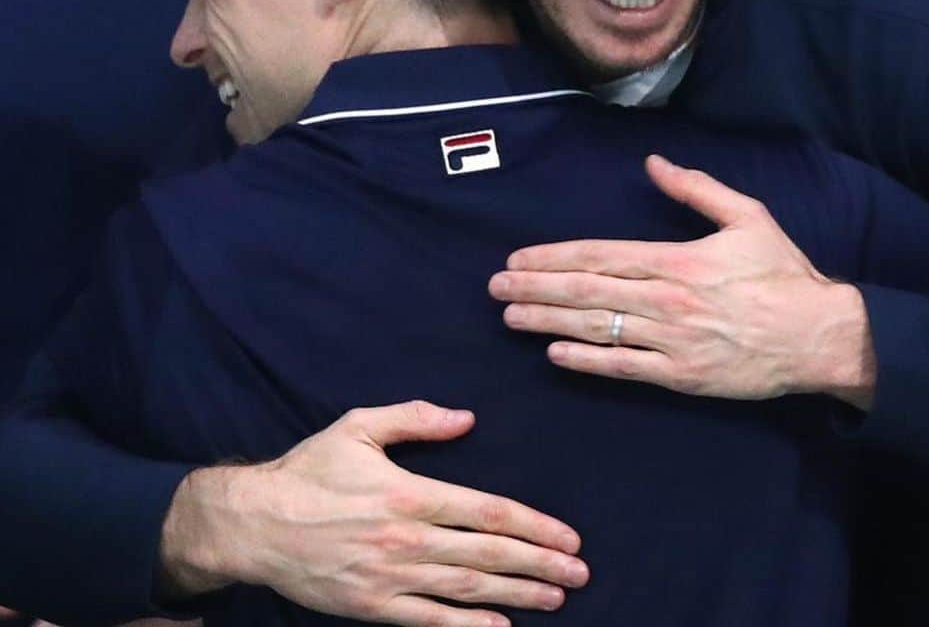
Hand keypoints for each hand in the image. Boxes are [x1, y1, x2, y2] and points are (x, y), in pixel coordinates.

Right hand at [160, 402, 588, 626]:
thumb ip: (416, 419)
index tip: (567, 536)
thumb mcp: (359, 427)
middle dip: (539, 564)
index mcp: (409, 494)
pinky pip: (429, 622)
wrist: (253, 524)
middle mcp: (407, 540)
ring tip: (556, 597)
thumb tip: (467, 419)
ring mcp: (390, 579)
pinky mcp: (371, 608)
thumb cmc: (309, 470)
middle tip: (579, 572)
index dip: (533, 526)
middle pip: (487, 554)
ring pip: (467, 589)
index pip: (487, 512)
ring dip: (517, 594)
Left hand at [491, 155, 874, 407]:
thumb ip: (696, 188)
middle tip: (496, 286)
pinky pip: (623, 367)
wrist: (820, 335)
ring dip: (547, 320)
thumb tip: (653, 164)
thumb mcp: (746, 216)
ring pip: (596, 328)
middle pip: (586, 291)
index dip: (553, 256)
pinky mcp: (681, 375)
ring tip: (510, 315)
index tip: (518, 257)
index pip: (600, 255)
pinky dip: (586, 360)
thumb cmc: (781, 273)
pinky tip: (554, 353)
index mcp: (676, 258)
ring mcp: (670, 340)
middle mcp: (665, 299)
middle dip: (535, 287)